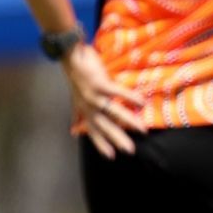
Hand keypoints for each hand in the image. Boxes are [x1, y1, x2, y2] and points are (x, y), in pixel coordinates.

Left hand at [62, 43, 145, 157]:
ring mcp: (94, 95)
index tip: (111, 156)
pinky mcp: (100, 84)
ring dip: (128, 121)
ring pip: (113, 112)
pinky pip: (118, 93)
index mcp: (84, 110)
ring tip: (142, 129)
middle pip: (105, 126)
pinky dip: (131, 98)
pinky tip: (142, 103)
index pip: (92, 131)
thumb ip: (76, 114)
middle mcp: (88, 106)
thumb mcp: (74, 98)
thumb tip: (73, 130)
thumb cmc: (76, 76)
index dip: (101, 144)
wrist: (70, 56)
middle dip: (117, 139)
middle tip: (130, 150)